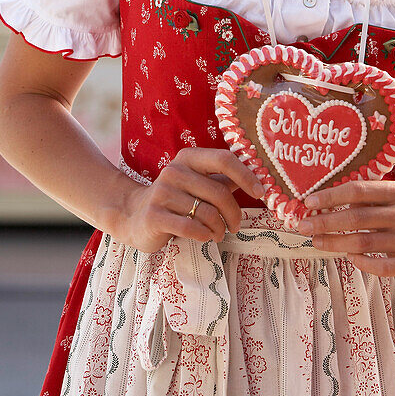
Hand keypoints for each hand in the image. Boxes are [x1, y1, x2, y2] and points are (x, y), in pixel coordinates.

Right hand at [122, 147, 265, 252]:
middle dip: (234, 213)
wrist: (133, 215)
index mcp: (188, 158)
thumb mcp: (197, 184)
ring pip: (207, 212)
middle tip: (236, 226)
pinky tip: (205, 237)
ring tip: (218, 234)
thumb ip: (222, 180)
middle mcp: (174, 171)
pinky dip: (204, 235)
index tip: (260, 192)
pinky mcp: (154, 215)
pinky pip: (191, 227)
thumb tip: (256, 179)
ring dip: (219, 228)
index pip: (224, 159)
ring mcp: (162, 192)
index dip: (246, 175)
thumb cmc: (175, 200)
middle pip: (219, 192)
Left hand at [295, 180, 394, 280]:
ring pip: (365, 242)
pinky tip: (348, 257)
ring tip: (317, 242)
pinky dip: (361, 262)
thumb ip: (363, 200)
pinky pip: (381, 266)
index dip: (331, 196)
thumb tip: (320, 203)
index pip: (358, 191)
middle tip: (303, 226)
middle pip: (358, 218)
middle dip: (327, 222)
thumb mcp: (389, 201)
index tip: (309, 202)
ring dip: (336, 243)